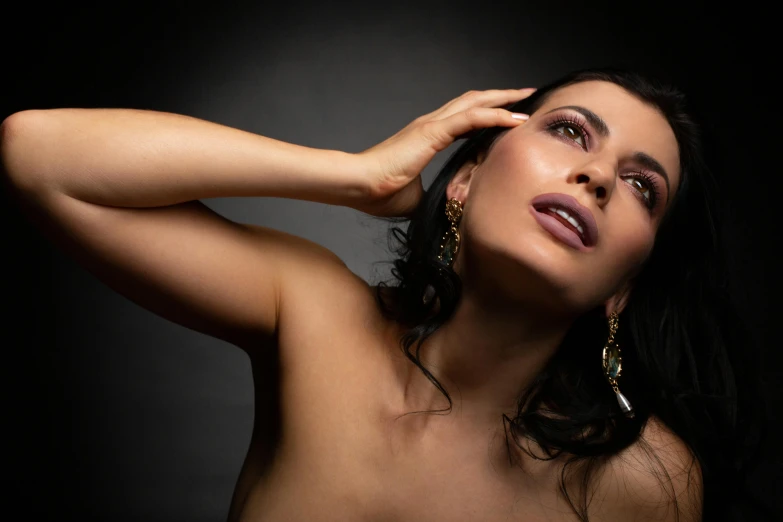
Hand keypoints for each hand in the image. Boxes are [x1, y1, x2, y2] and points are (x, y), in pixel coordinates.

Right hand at [351, 87, 535, 217]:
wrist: (359, 186)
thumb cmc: (380, 194)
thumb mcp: (419, 198)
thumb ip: (437, 197)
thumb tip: (452, 212)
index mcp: (426, 136)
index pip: (464, 119)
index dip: (487, 114)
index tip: (508, 116)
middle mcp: (430, 124)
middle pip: (473, 102)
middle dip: (501, 97)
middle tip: (526, 95)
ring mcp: (431, 125)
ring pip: (475, 103)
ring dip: (503, 99)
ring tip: (527, 97)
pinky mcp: (432, 132)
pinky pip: (471, 118)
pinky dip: (495, 115)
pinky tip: (515, 118)